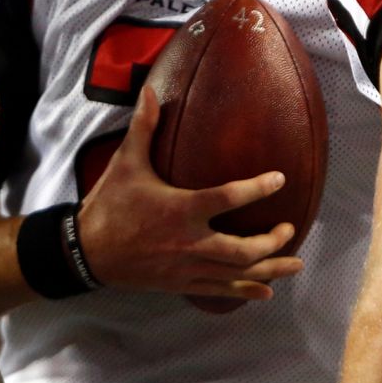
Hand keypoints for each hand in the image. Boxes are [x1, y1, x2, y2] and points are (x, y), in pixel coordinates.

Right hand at [74, 87, 305, 300]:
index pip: (227, 199)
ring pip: (237, 275)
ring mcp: (187, 267)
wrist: (86, 252)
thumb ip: (144, 127)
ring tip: (295, 262)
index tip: (280, 179)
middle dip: (272, 242)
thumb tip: (150, 90)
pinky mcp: (181, 284)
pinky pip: (220, 291)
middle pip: (243, 250)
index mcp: (180, 209)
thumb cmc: (109, 204)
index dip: (257, 189)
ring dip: (270, 270)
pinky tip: (267, 292)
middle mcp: (189, 242)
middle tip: (288, 227)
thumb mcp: (125, 163)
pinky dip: (246, 292)